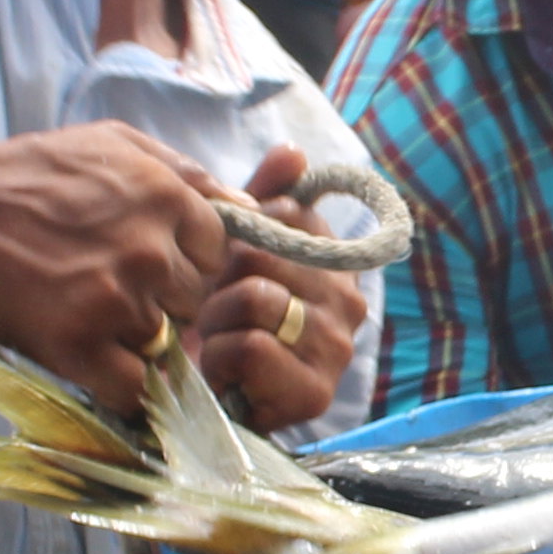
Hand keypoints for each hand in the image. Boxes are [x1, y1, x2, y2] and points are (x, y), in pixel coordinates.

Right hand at [0, 121, 230, 413]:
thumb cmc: (32, 173)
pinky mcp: (79, 344)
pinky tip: (94, 362)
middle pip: (193, 300)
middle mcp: (150, 250)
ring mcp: (116, 300)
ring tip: (90, 315)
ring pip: (163, 341)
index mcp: (166, 197)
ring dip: (134, 338)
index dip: (185, 260)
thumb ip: (186, 173)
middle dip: (164, 299)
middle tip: (113, 289)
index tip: (150, 260)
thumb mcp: (115, 145)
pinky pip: (132, 386)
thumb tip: (249, 207)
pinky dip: (120, 385)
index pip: (217, 251)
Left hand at [190, 142, 369, 429]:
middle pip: (264, 253)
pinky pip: (250, 348)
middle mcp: (350, 299)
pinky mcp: (315, 392)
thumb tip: (292, 151)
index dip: (241, 234)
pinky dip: (220, 360)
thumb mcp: (233, 248)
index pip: (288, 211)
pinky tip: (224, 374)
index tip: (231, 267)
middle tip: (214, 313)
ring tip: (217, 343)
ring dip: (217, 324)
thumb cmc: (220, 319)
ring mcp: (337, 347)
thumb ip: (261, 197)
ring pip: (256, 299)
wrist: (202, 402)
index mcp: (334, 258)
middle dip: (220, 283)